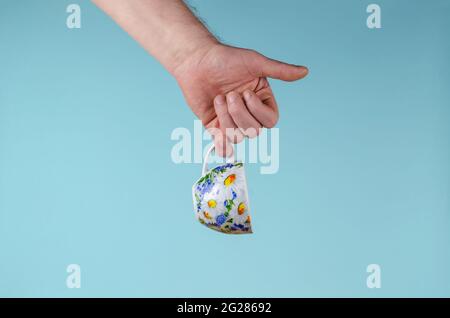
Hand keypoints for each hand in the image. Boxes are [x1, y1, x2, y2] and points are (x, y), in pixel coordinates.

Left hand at [173, 43, 307, 156]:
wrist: (196, 61)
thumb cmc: (226, 58)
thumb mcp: (255, 63)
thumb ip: (280, 71)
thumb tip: (305, 71)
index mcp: (261, 99)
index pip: (270, 120)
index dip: (257, 111)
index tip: (246, 93)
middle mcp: (248, 112)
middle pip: (253, 131)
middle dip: (239, 114)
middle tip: (228, 94)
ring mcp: (231, 120)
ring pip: (237, 136)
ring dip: (226, 118)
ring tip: (218, 98)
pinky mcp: (214, 125)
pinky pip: (222, 143)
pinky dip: (222, 146)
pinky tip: (221, 144)